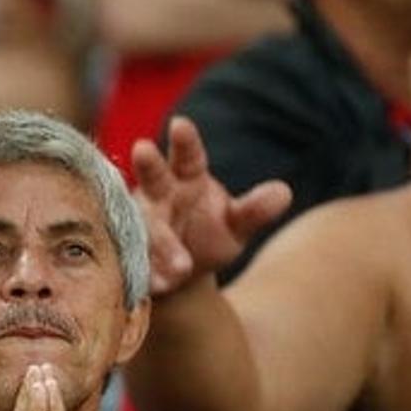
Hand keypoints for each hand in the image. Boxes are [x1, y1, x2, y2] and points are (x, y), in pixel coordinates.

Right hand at [130, 116, 290, 293]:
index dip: (184, 141)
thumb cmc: (206, 236)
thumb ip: (255, 210)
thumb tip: (284, 192)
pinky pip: (133, 259)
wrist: (178, 275)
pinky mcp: (127, 253)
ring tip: (181, 267)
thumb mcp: (236, 224)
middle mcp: (155, 196)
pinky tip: (161, 286)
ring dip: (159, 243)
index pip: (187, 156)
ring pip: (144, 226)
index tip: (180, 123)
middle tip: (143, 148)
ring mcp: (137, 224)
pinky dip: (147, 274)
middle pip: (152, 176)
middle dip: (148, 164)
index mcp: (184, 179)